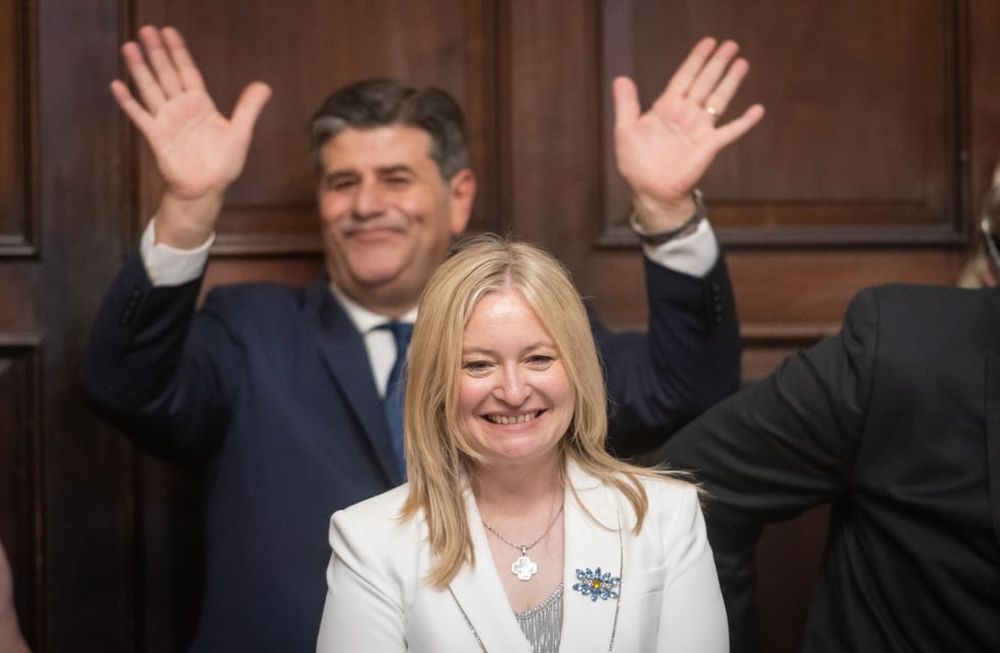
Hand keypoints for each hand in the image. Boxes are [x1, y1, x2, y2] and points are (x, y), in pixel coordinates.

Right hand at [110, 26, 271, 247]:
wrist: (207, 189)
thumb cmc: (223, 164)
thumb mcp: (240, 132)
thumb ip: (248, 108)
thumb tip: (264, 85)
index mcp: (200, 105)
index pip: (188, 72)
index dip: (179, 52)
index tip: (169, 32)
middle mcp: (181, 108)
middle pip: (167, 74)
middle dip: (157, 52)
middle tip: (146, 29)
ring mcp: (166, 121)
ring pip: (151, 89)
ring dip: (140, 69)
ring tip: (130, 47)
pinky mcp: (156, 136)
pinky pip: (140, 116)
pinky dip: (128, 102)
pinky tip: (117, 85)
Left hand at [613, 37, 763, 230]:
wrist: (651, 191)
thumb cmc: (637, 164)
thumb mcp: (626, 131)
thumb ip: (626, 105)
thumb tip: (621, 78)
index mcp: (666, 108)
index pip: (684, 77)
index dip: (696, 60)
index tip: (708, 42)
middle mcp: (686, 114)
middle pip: (705, 82)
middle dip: (717, 64)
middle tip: (731, 44)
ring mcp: (699, 129)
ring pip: (719, 100)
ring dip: (730, 82)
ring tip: (742, 63)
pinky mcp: (709, 146)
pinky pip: (730, 131)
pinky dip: (744, 122)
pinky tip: (757, 109)